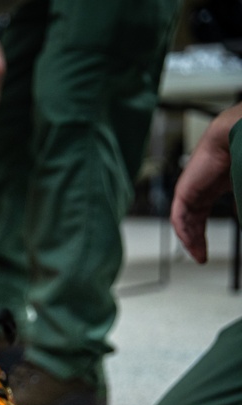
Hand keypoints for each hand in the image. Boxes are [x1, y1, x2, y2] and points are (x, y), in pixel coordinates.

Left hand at [169, 103, 241, 263]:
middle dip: (196, 241)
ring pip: (186, 221)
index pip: (203, 216)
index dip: (203, 236)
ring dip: (191, 239)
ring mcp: (190, 189)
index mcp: (215, 187)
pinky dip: (185, 232)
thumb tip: (240, 223)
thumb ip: (239, 206)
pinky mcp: (184, 191)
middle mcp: (200, 189)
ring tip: (198, 255)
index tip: (206, 253)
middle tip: (201, 257)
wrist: (235, 135)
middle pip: (193, 221)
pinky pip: (180, 217)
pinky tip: (191, 244)